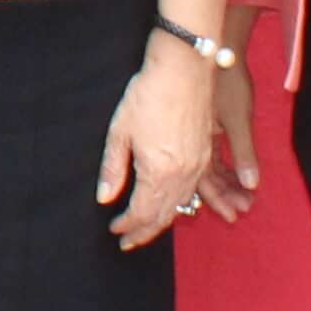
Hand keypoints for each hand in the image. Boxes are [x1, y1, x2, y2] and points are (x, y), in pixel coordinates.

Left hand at [99, 35, 219, 245]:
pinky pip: (193, 190)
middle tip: (128, 241)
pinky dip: (178, 203)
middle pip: (164, 215)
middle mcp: (183, 174)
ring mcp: (198, 165)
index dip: (128, 225)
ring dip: (163, 220)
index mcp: (159, 171)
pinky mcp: (205, 154)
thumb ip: (112, 168)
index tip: (115, 230)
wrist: (184, 69)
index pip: (142, 212)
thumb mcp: (120, 131)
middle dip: (145, 231)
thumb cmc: (148, 95)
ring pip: (181, 205)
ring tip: (145, 228)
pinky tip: (168, 204)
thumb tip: (105, 198)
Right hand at [201, 56, 262, 222]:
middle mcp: (195, 142)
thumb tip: (251, 184)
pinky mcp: (203, 126)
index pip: (206, 181)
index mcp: (199, 141)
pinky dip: (223, 169)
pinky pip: (209, 157)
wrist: (216, 52)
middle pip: (205, 179)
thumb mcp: (238, 120)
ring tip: (242, 201)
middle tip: (240, 212)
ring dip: (225, 185)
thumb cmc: (227, 83)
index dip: (219, 200)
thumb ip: (244, 154)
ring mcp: (197, 135)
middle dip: (223, 197)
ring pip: (207, 170)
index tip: (232, 215)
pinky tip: (236, 177)